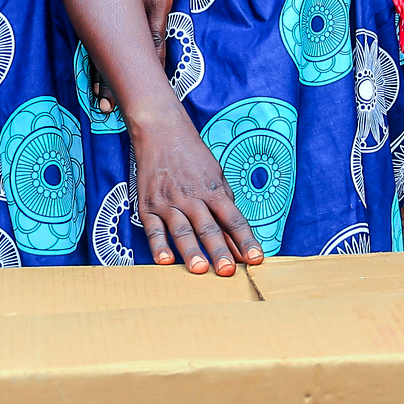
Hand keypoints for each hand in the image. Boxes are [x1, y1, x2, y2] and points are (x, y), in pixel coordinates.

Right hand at [127, 112, 264, 275]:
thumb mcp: (216, 176)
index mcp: (213, 191)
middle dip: (219, 250)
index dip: (245, 240)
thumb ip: (225, 207)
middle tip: (227, 271)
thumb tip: (236, 239)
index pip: (234, 220)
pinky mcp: (148, 206)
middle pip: (208, 228)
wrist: (161, 132)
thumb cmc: (193, 157)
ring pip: (182, 231)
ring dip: (191, 251)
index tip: (255, 259)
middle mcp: (192, 197)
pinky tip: (164, 261)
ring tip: (199, 270)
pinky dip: (158, 245)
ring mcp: (169, 202)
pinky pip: (153, 229)